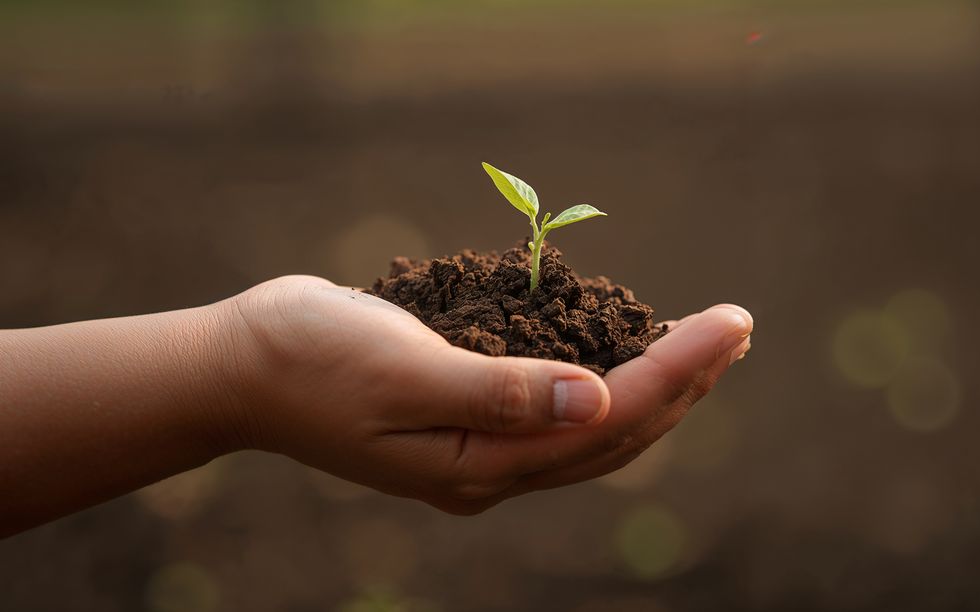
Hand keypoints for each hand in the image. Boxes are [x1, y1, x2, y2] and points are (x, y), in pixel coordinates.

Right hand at [222, 275, 751, 513]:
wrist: (242, 365)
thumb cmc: (310, 360)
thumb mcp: (401, 372)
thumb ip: (499, 393)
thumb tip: (597, 403)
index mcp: (478, 465)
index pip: (606, 422)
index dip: (676, 372)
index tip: (729, 323)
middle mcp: (489, 467)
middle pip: (612, 435)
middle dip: (683, 381)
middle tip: (736, 327)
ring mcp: (478, 447)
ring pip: (592, 427)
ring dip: (654, 384)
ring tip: (706, 342)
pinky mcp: (467, 415)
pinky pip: (557, 407)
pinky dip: (603, 377)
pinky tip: (624, 350)